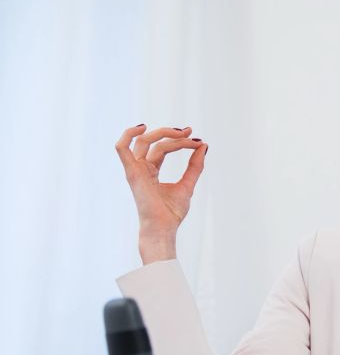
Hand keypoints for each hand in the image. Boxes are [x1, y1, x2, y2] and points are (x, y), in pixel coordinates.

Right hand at [115, 124, 207, 261]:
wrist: (164, 227)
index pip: (163, 148)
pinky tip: (142, 127)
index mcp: (151, 170)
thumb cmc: (172, 212)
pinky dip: (127, 134)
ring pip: (145, 141)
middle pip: (156, 142)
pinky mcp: (132, 172)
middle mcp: (141, 168)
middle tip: (191, 134)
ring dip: (164, 134)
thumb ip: (194, 166)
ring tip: (182, 133)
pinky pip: (121, 148)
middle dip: (175, 136)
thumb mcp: (187, 184)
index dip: (180, 141)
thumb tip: (203, 146)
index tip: (198, 141)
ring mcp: (135, 169)